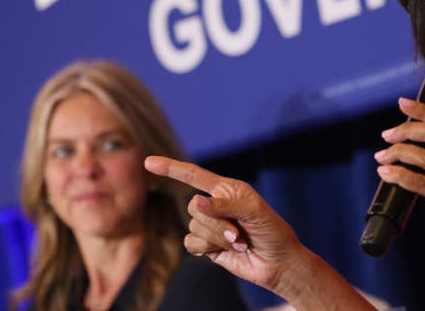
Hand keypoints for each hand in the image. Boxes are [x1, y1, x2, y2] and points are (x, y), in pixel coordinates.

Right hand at [144, 156, 302, 295]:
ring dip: (218, 237)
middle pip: (193, 207)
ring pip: (194, 226)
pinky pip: (191, 242)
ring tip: (240, 242)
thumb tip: (196, 203)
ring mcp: (209, 226)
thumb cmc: (272, 231)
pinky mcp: (206, 245)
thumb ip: (225, 205)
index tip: (148, 162)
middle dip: (216, 222)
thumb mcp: (254, 211)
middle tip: (240, 233)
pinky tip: (228, 251)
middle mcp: (215, 205)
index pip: (194, 175)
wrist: (277, 262)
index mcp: (227, 189)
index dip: (171, 168)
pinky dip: (209, 247)